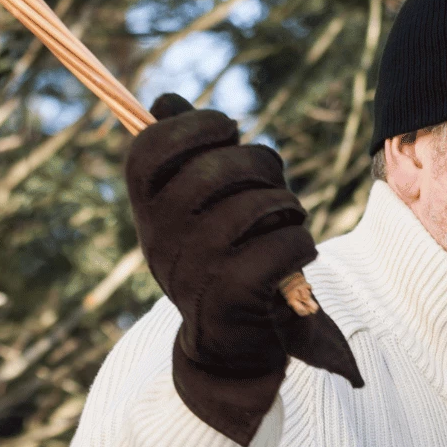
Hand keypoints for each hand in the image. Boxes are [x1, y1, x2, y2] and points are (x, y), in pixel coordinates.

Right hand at [124, 93, 363, 445]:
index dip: (193, 124)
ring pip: (258, 204)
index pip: (149, 147)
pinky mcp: (233, 296)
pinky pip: (283, 245)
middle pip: (215, 169)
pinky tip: (296, 250)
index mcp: (145, 208)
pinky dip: (300, 242)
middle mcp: (159, 236)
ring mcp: (194, 268)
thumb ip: (181, 151)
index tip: (228, 128)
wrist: (228, 345)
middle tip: (270, 177)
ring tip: (287, 217)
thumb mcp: (188, 204)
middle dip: (259, 161)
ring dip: (287, 204)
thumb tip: (164, 101)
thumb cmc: (216, 253)